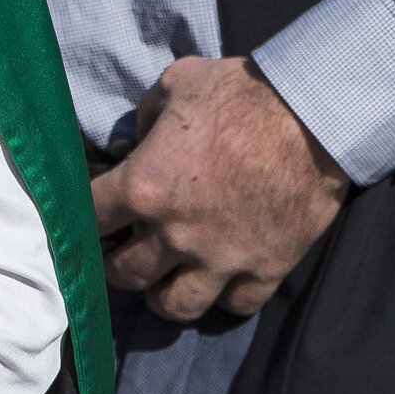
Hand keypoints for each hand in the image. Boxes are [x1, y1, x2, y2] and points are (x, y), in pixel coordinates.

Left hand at [91, 55, 348, 319]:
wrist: (314, 116)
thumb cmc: (240, 94)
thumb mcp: (175, 86)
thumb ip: (145, 120)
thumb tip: (136, 143)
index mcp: (143, 186)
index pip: (87, 220)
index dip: (80, 219)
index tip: (88, 218)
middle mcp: (176, 233)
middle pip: (122, 275)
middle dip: (114, 265)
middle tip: (121, 252)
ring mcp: (222, 258)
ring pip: (173, 306)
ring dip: (162, 294)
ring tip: (164, 277)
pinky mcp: (266, 269)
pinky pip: (234, 306)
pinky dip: (222, 297)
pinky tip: (218, 279)